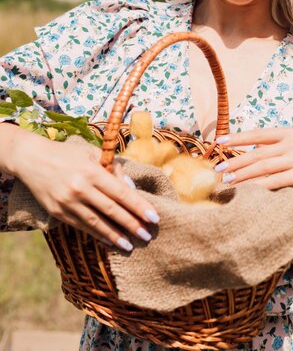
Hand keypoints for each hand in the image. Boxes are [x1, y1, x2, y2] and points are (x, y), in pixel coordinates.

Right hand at [7, 126, 158, 250]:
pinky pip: (81, 226)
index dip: (138, 206)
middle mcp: (80, 188)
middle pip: (111, 210)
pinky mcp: (57, 212)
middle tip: (147, 235)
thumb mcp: (92, 153)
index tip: (154, 217)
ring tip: (130, 245)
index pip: (121, 192)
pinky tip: (109, 241)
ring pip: (96, 223)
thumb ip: (114, 168)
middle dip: (131, 224)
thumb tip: (131, 187)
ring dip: (115, 236)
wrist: (32, 159)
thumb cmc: (68, 154)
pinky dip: (96, 234)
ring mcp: (67, 202)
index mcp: (92, 171)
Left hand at [215, 127, 292, 189]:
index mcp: (287, 132)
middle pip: (257, 153)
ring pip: (264, 168)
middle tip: (219, 169)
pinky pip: (278, 181)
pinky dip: (262, 186)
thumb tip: (252, 151)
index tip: (219, 141)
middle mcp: (290, 143)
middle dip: (235, 162)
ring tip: (228, 181)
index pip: (257, 134)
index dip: (237, 138)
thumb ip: (277, 144)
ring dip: (243, 175)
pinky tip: (250, 191)